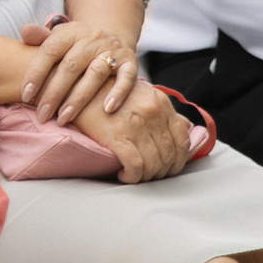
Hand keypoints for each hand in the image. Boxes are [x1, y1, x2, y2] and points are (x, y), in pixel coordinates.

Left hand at [18, 18, 137, 124]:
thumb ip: (40, 38)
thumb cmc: (74, 45)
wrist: (109, 35)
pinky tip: (107, 109)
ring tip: (64, 118)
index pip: (50, 51)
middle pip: (71, 66)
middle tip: (42, 115)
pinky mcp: (130, 62)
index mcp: (69, 32)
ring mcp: (112, 50)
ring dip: (79, 98)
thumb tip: (25, 31)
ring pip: (95, 74)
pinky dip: (118, 92)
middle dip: (54, 93)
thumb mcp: (58, 37)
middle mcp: (91, 39)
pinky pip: (127, 77)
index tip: (25, 95)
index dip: (36, 73)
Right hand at [72, 81, 191, 183]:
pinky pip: (135, 167)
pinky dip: (132, 177)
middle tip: (150, 175)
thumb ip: (165, 111)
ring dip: (146, 176)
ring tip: (136, 176)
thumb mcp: (142, 93)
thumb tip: (188, 127)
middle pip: (169, 155)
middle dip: (161, 172)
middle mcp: (153, 113)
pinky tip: (123, 175)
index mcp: (161, 102)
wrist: (75, 85)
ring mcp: (136, 124)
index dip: (178, 160)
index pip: (182, 140)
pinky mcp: (117, 136)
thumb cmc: (107, 91)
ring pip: (154, 164)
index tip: (168, 167)